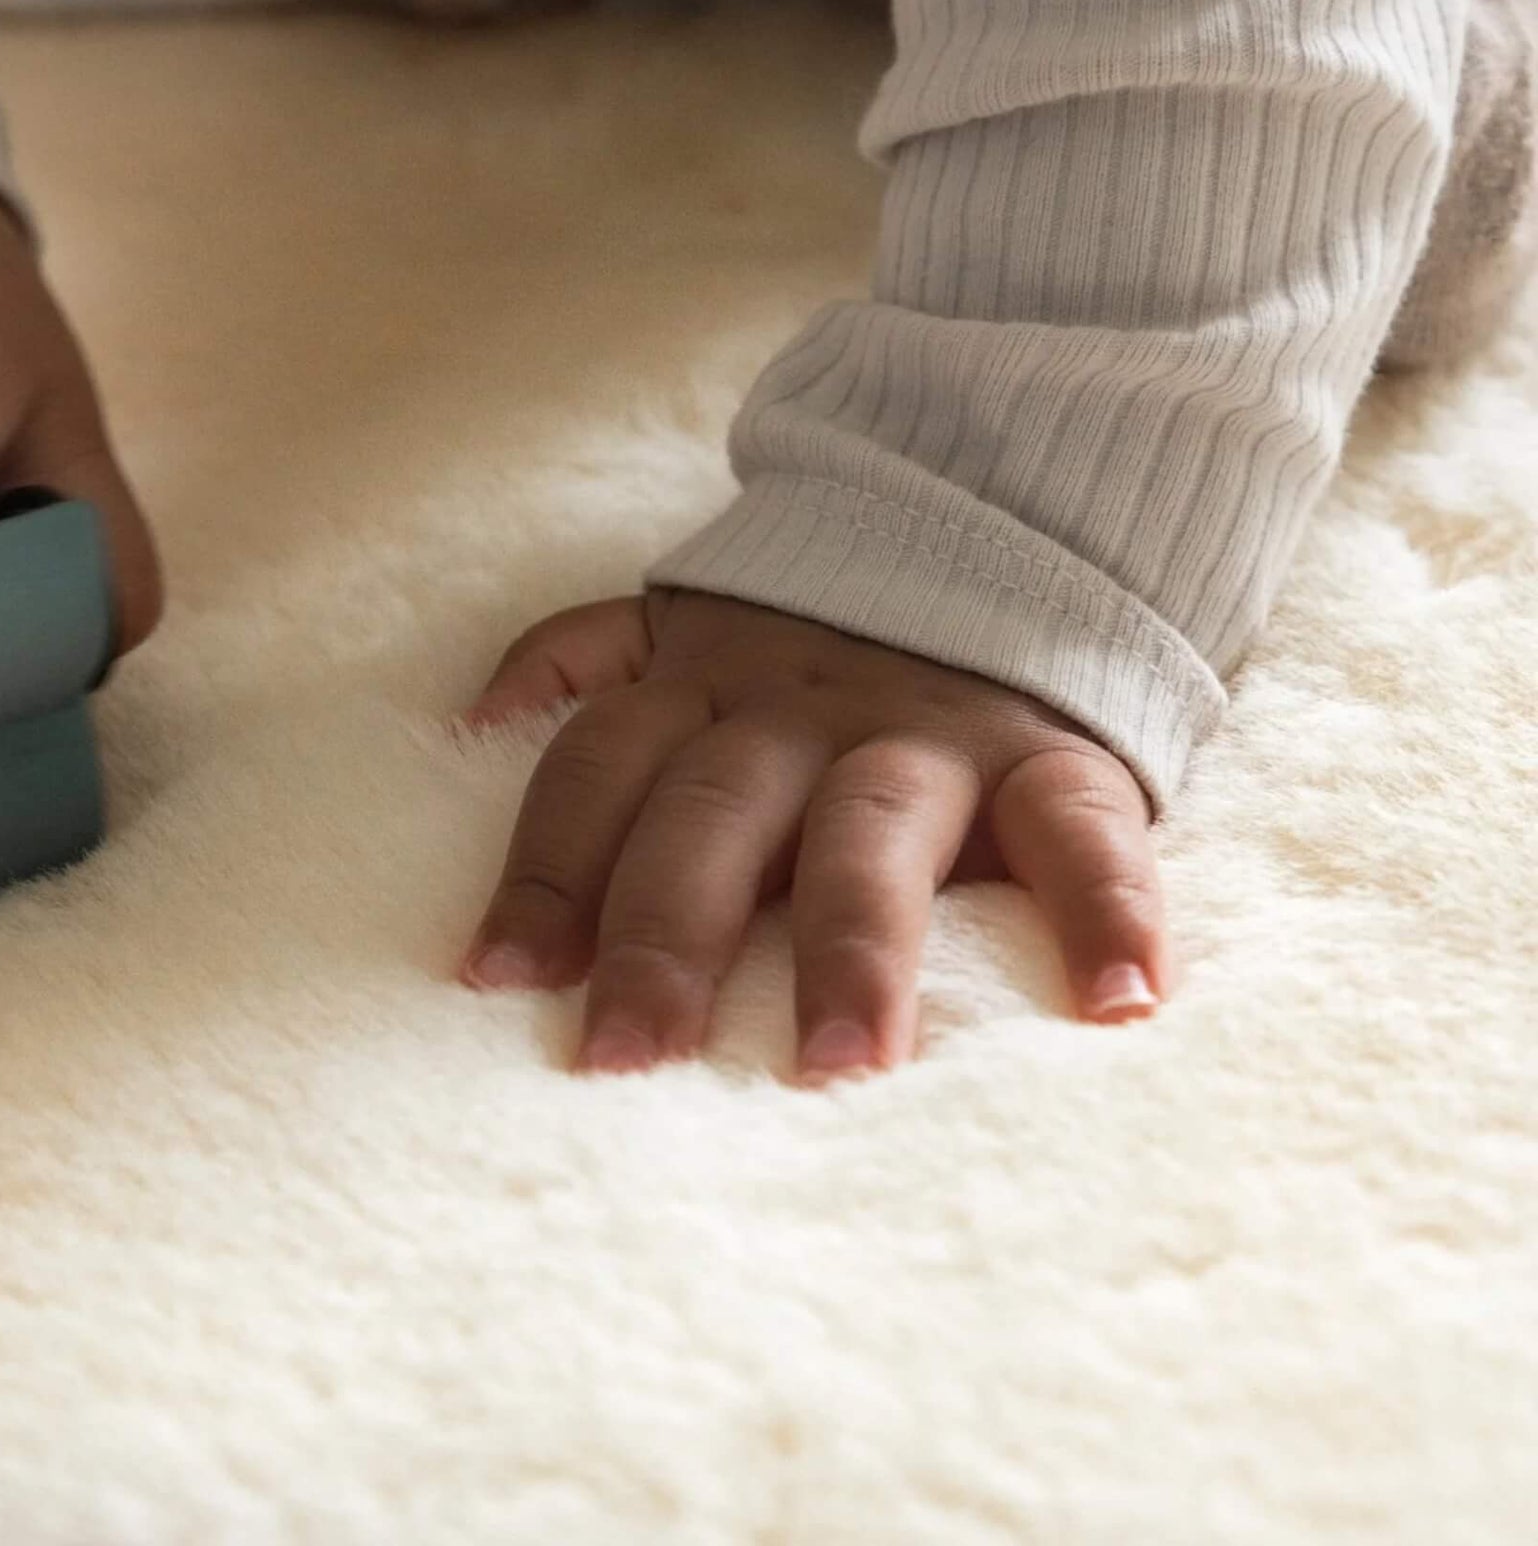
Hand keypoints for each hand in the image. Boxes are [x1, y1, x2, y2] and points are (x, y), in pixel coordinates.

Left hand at [458, 589, 1170, 1083]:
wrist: (991, 527)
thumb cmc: (808, 634)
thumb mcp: (683, 622)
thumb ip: (582, 657)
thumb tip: (472, 723)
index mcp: (699, 685)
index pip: (598, 769)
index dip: (544, 866)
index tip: (494, 981)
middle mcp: (798, 711)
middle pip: (712, 812)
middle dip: (662, 932)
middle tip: (625, 1057)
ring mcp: (925, 732)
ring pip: (873, 831)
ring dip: (849, 945)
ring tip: (834, 1065)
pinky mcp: (1050, 753)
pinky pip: (1081, 827)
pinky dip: (1105, 906)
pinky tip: (1120, 999)